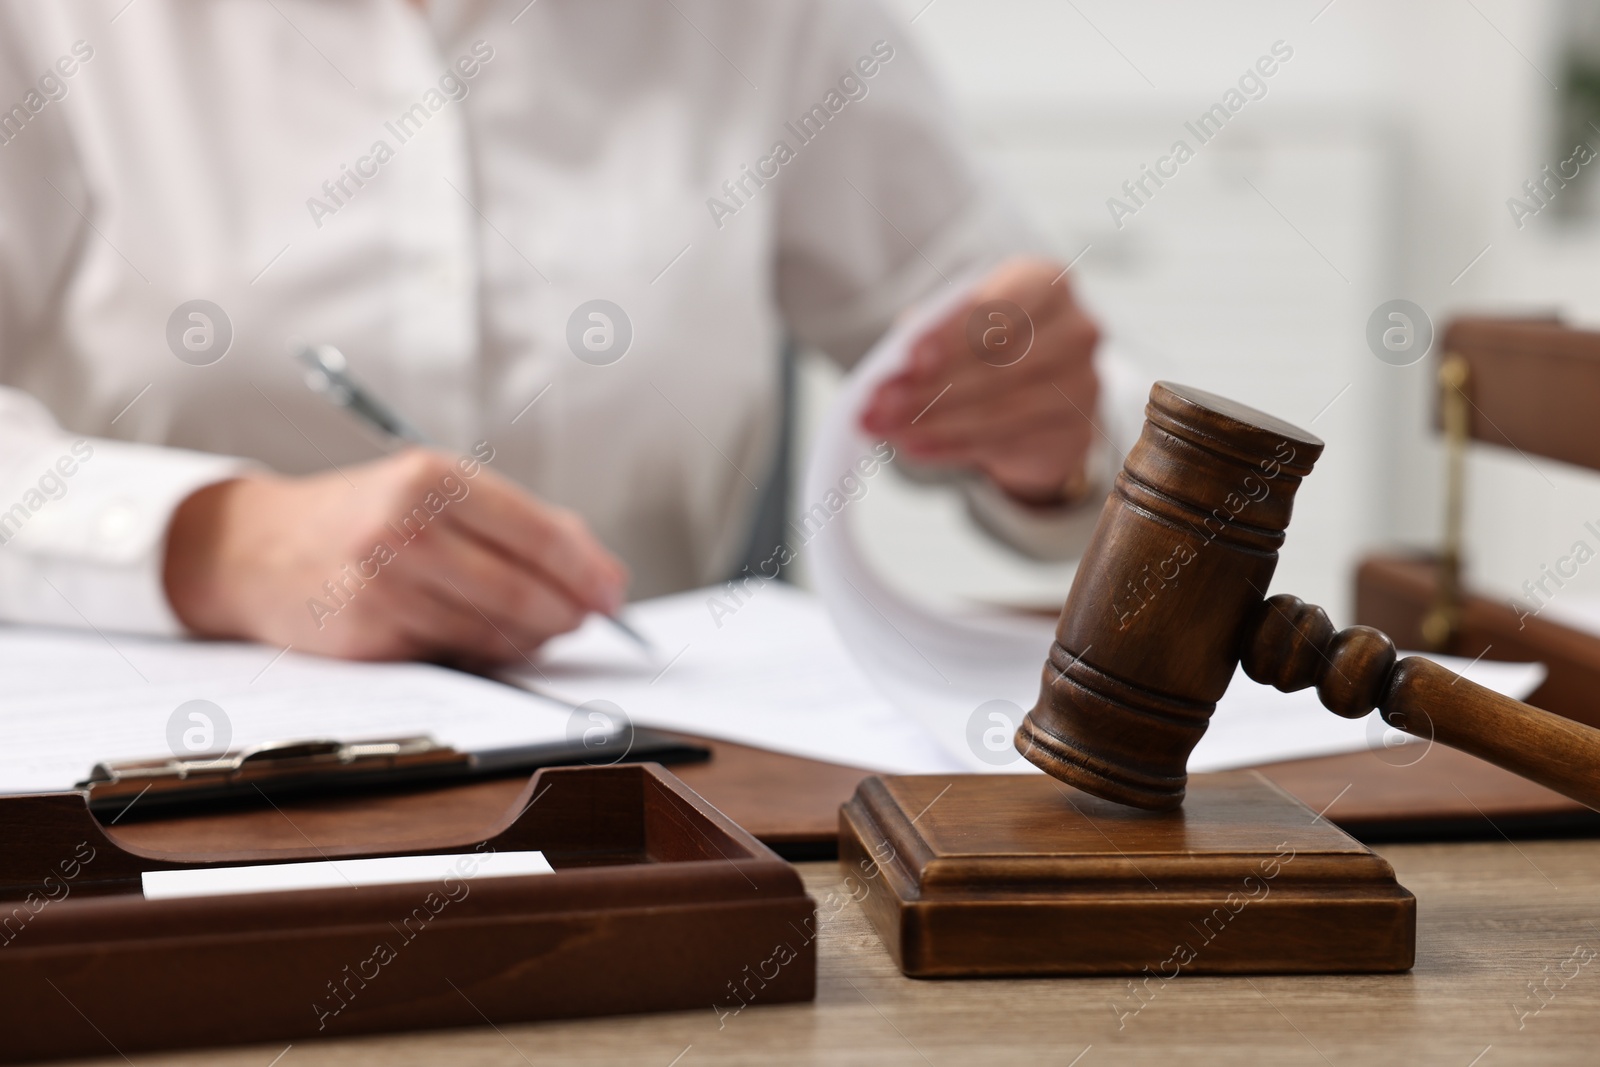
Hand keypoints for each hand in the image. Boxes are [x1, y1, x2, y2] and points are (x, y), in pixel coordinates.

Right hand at [163, 448, 628, 663]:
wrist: (254, 550)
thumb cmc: (363, 517)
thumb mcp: (431, 491)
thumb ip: (514, 523)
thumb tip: (599, 575)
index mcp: (432, 478)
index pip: (538, 535)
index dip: (587, 572)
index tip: (614, 594)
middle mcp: (407, 528)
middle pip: (524, 590)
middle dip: (567, 613)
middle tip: (585, 620)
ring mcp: (385, 586)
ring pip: (495, 630)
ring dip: (531, 638)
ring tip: (538, 627)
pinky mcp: (369, 637)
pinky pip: (456, 655)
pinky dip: (486, 654)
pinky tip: (487, 640)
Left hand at [860, 257, 1100, 504]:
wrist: (1047, 395)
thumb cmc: (993, 346)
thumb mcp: (964, 325)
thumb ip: (932, 334)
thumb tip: (893, 365)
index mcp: (1046, 283)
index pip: (999, 307)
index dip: (953, 335)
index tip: (910, 359)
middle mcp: (1075, 330)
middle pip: (997, 364)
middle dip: (929, 388)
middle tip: (877, 406)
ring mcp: (1083, 385)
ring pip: (998, 409)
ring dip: (933, 423)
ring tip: (887, 429)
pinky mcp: (1075, 433)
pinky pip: (1004, 443)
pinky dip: (952, 447)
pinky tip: (916, 447)